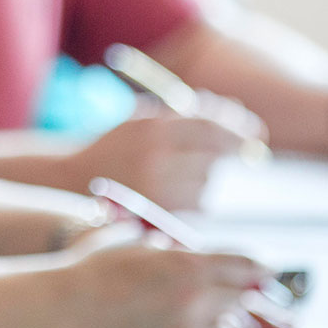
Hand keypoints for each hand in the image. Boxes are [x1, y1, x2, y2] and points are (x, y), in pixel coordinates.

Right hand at [64, 240, 276, 327]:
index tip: (267, 272)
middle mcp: (196, 299)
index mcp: (189, 264)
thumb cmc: (94, 267)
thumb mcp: (135, 242)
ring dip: (228, 323)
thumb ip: (167, 247)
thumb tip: (181, 249)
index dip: (261, 268)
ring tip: (223, 319)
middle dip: (249, 296)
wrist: (65, 304)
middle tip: (253, 297)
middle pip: (246, 300)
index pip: (246, 266)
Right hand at [73, 111, 250, 210]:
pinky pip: (197, 204)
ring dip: (201, 175)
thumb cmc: (114, 146)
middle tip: (212, 152)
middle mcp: (158, 159)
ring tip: (169, 173)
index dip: (237, 128)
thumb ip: (184, 113)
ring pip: (207, 181)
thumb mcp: (142, 119)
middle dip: (220, 152)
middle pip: (214, 156)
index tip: (255, 131)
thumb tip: (233, 112)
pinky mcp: (160, 214)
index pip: (210, 127)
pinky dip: (192, 197)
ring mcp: (159, 189)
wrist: (72, 181)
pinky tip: (166, 192)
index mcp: (153, 129)